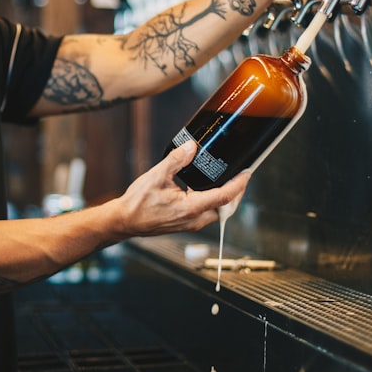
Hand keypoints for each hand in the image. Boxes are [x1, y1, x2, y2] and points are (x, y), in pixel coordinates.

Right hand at [112, 140, 250, 236]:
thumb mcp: (156, 176)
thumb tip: (192, 146)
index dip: (239, 184)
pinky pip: (208, 214)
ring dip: (227, 199)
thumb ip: (176, 160)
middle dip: (237, 192)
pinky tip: (209, 189)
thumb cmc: (138, 203)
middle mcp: (194, 220)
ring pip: (218, 213)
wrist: (124, 221)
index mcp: (190, 208)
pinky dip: (215, 202)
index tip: (247, 172)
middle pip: (227, 208)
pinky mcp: (186, 224)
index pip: (224, 196)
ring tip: (230, 180)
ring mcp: (191, 224)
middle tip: (242, 176)